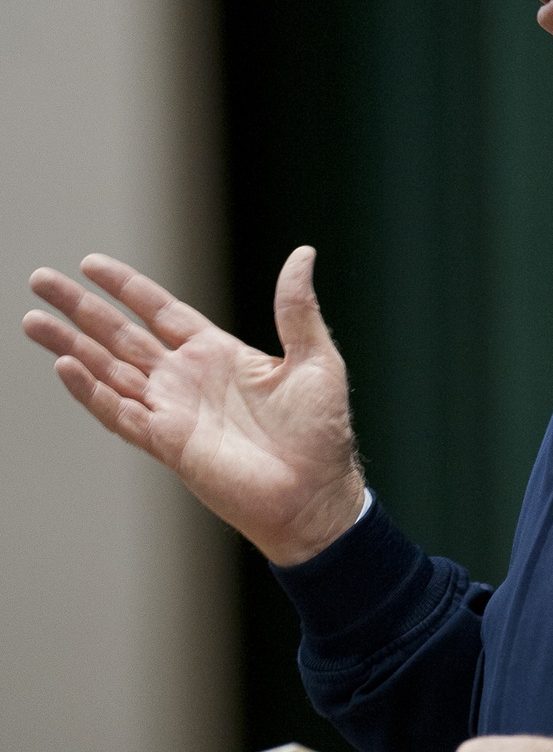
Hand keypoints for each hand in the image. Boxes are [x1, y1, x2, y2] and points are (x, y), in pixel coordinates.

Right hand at [23, 247, 365, 564]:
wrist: (318, 497)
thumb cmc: (321, 435)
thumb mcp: (315, 359)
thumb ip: (297, 309)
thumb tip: (302, 254)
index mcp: (218, 354)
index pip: (160, 311)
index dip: (126, 287)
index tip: (90, 264)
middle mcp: (187, 380)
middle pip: (120, 335)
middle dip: (80, 308)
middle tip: (40, 280)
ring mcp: (173, 412)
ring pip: (108, 371)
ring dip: (71, 346)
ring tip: (33, 321)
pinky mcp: (169, 444)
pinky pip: (121, 414)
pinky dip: (92, 392)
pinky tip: (66, 366)